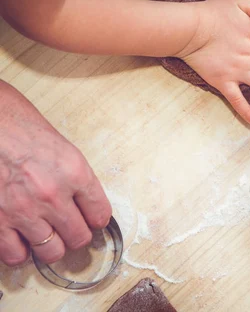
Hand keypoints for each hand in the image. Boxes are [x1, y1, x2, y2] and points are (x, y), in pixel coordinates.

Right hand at [0, 81, 111, 265]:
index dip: (97, 219)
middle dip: (77, 235)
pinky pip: (15, 254)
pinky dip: (20, 252)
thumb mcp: (63, 148)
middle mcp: (53, 195)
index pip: (101, 213)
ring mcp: (24, 210)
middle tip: (70, 228)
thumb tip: (84, 203)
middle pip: (79, 237)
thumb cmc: (21, 127)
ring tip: (46, 235)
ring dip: (51, 245)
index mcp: (75, 173)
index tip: (92, 220)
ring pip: (52, 251)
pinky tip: (21, 240)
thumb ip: (75, 178)